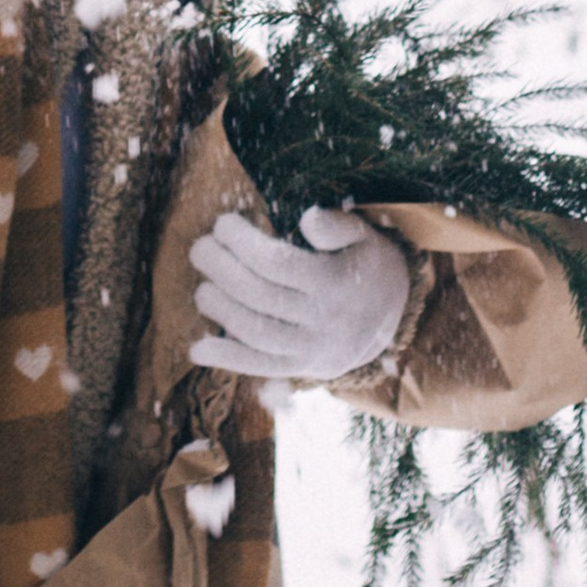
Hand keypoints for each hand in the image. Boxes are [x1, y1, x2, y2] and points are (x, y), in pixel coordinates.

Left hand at [189, 205, 412, 384]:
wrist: (389, 320)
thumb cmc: (366, 265)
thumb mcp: (364, 236)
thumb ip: (337, 225)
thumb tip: (307, 218)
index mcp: (337, 283)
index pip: (277, 263)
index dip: (242, 243)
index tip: (222, 224)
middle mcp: (324, 320)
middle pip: (259, 296)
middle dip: (221, 270)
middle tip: (201, 248)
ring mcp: (312, 349)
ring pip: (255, 333)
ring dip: (219, 309)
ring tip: (202, 286)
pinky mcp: (301, 368)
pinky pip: (260, 367)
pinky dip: (226, 359)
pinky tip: (196, 349)